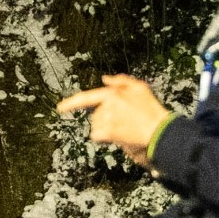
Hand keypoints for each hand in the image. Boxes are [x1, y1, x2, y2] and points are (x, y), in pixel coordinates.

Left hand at [56, 74, 170, 164]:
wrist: (160, 130)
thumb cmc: (152, 110)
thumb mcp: (140, 87)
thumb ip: (120, 81)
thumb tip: (104, 79)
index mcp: (112, 93)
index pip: (86, 97)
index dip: (71, 103)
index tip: (59, 108)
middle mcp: (106, 105)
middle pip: (95, 116)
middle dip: (105, 119)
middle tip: (124, 123)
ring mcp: (106, 119)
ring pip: (96, 126)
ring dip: (106, 129)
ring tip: (124, 129)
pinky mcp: (107, 132)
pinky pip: (97, 136)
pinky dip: (104, 138)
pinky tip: (118, 137)